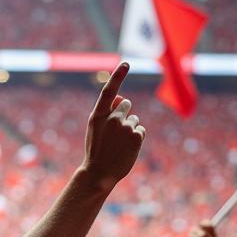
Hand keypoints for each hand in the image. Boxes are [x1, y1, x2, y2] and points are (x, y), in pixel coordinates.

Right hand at [81, 62, 144, 191]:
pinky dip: (136, 138)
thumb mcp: (96, 129)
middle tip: (115, 134)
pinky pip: (140, 130)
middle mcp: (112, 118)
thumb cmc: (97, 150)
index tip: (126, 63)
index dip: (117, 76)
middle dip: (124, 115)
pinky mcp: (136, 135)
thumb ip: (107, 113)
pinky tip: (127, 149)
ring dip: (130, 129)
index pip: (109, 91)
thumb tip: (123, 98)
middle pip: (126, 105)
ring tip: (119, 145)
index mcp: (98, 116)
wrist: (99, 173)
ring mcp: (125, 127)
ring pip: (134, 120)